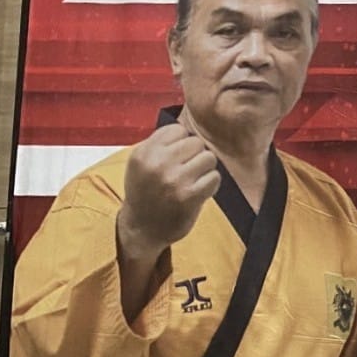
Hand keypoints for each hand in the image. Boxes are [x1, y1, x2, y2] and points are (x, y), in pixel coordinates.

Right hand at [117, 122, 218, 262]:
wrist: (141, 228)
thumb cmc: (146, 193)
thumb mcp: (142, 164)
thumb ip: (161, 145)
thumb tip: (189, 129)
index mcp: (144, 152)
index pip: (178, 130)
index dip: (183, 143)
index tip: (178, 158)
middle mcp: (157, 163)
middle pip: (196, 143)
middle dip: (196, 156)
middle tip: (188, 171)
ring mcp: (173, 179)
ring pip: (208, 158)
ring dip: (206, 170)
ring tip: (194, 180)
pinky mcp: (189, 196)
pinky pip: (214, 177)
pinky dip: (211, 184)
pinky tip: (199, 191)